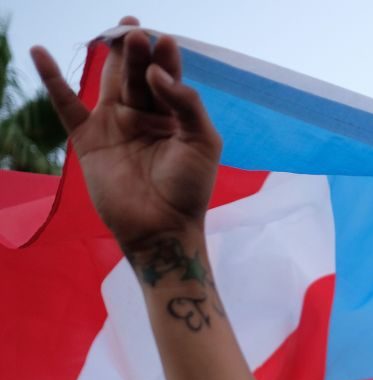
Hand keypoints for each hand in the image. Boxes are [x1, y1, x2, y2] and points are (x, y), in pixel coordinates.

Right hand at [31, 17, 220, 252]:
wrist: (162, 226)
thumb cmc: (189, 188)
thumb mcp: (202, 142)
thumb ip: (186, 103)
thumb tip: (156, 73)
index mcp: (175, 115)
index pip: (168, 77)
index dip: (166, 58)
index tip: (166, 42)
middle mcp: (145, 115)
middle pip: (138, 73)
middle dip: (138, 51)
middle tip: (136, 31)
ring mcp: (115, 124)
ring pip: (111, 82)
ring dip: (112, 57)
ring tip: (116, 31)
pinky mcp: (89, 139)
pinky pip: (67, 104)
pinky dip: (52, 80)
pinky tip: (40, 52)